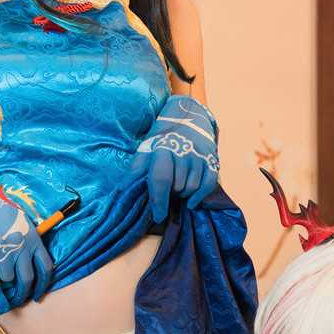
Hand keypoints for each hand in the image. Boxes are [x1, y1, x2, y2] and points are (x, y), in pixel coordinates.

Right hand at [0, 178, 54, 309]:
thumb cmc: (3, 211)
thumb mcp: (24, 224)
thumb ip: (29, 243)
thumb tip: (29, 265)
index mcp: (35, 240)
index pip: (46, 268)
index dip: (43, 286)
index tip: (38, 295)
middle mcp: (22, 248)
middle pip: (27, 279)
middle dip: (23, 294)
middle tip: (19, 300)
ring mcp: (5, 252)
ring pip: (8, 279)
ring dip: (4, 285)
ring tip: (1, 288)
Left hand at [130, 95, 219, 222]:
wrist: (187, 117)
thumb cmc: (161, 140)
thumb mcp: (145, 150)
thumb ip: (134, 171)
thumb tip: (121, 192)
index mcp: (162, 150)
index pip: (161, 179)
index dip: (159, 201)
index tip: (158, 216)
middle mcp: (182, 152)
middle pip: (178, 187)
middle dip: (171, 195)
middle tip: (167, 191)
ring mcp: (198, 156)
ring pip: (192, 188)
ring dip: (184, 195)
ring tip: (177, 190)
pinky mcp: (212, 160)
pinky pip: (208, 185)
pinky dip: (200, 197)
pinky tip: (191, 203)